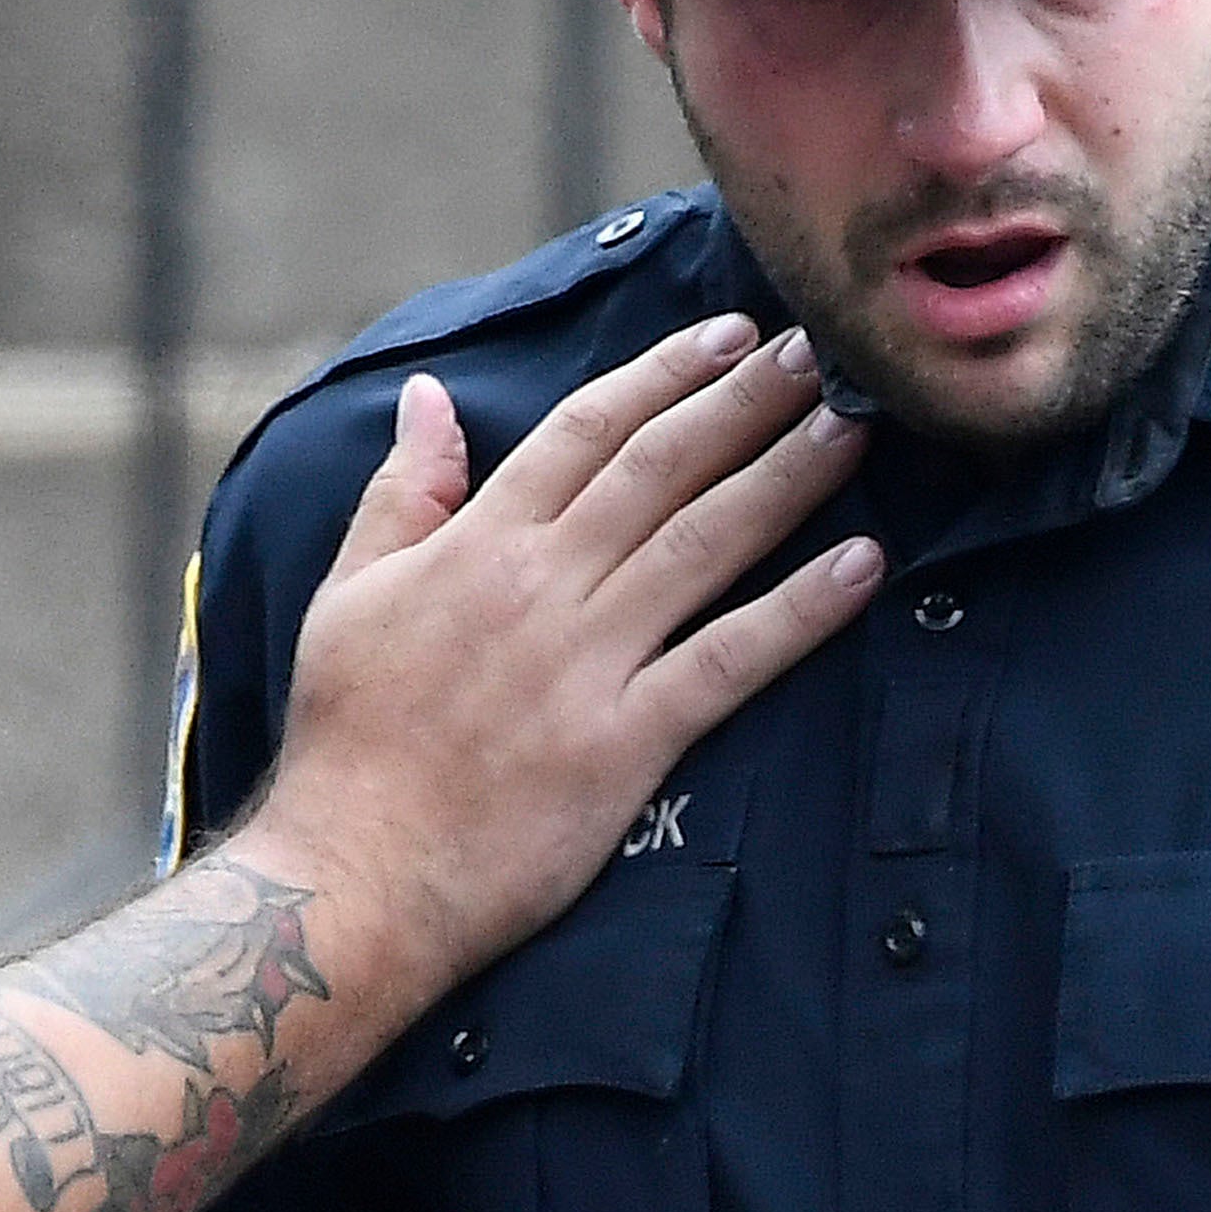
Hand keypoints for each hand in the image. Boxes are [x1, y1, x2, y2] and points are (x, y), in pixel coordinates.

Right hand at [239, 320, 877, 983]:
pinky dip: (799, 612)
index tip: (732, 337)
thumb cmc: (348, 742)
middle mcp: (539, 586)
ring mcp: (586, 662)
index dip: (666, 375)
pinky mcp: (626, 742)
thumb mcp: (348, 595)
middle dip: (747, 402)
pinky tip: (862, 567)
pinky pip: (728, 660)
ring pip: (705, 543)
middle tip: (817, 352)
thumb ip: (403, 493)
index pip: (587, 430)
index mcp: (476, 544)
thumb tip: (429, 397)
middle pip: (661, 468)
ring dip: (787, 478)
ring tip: (852, 426)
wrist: (356, 874)